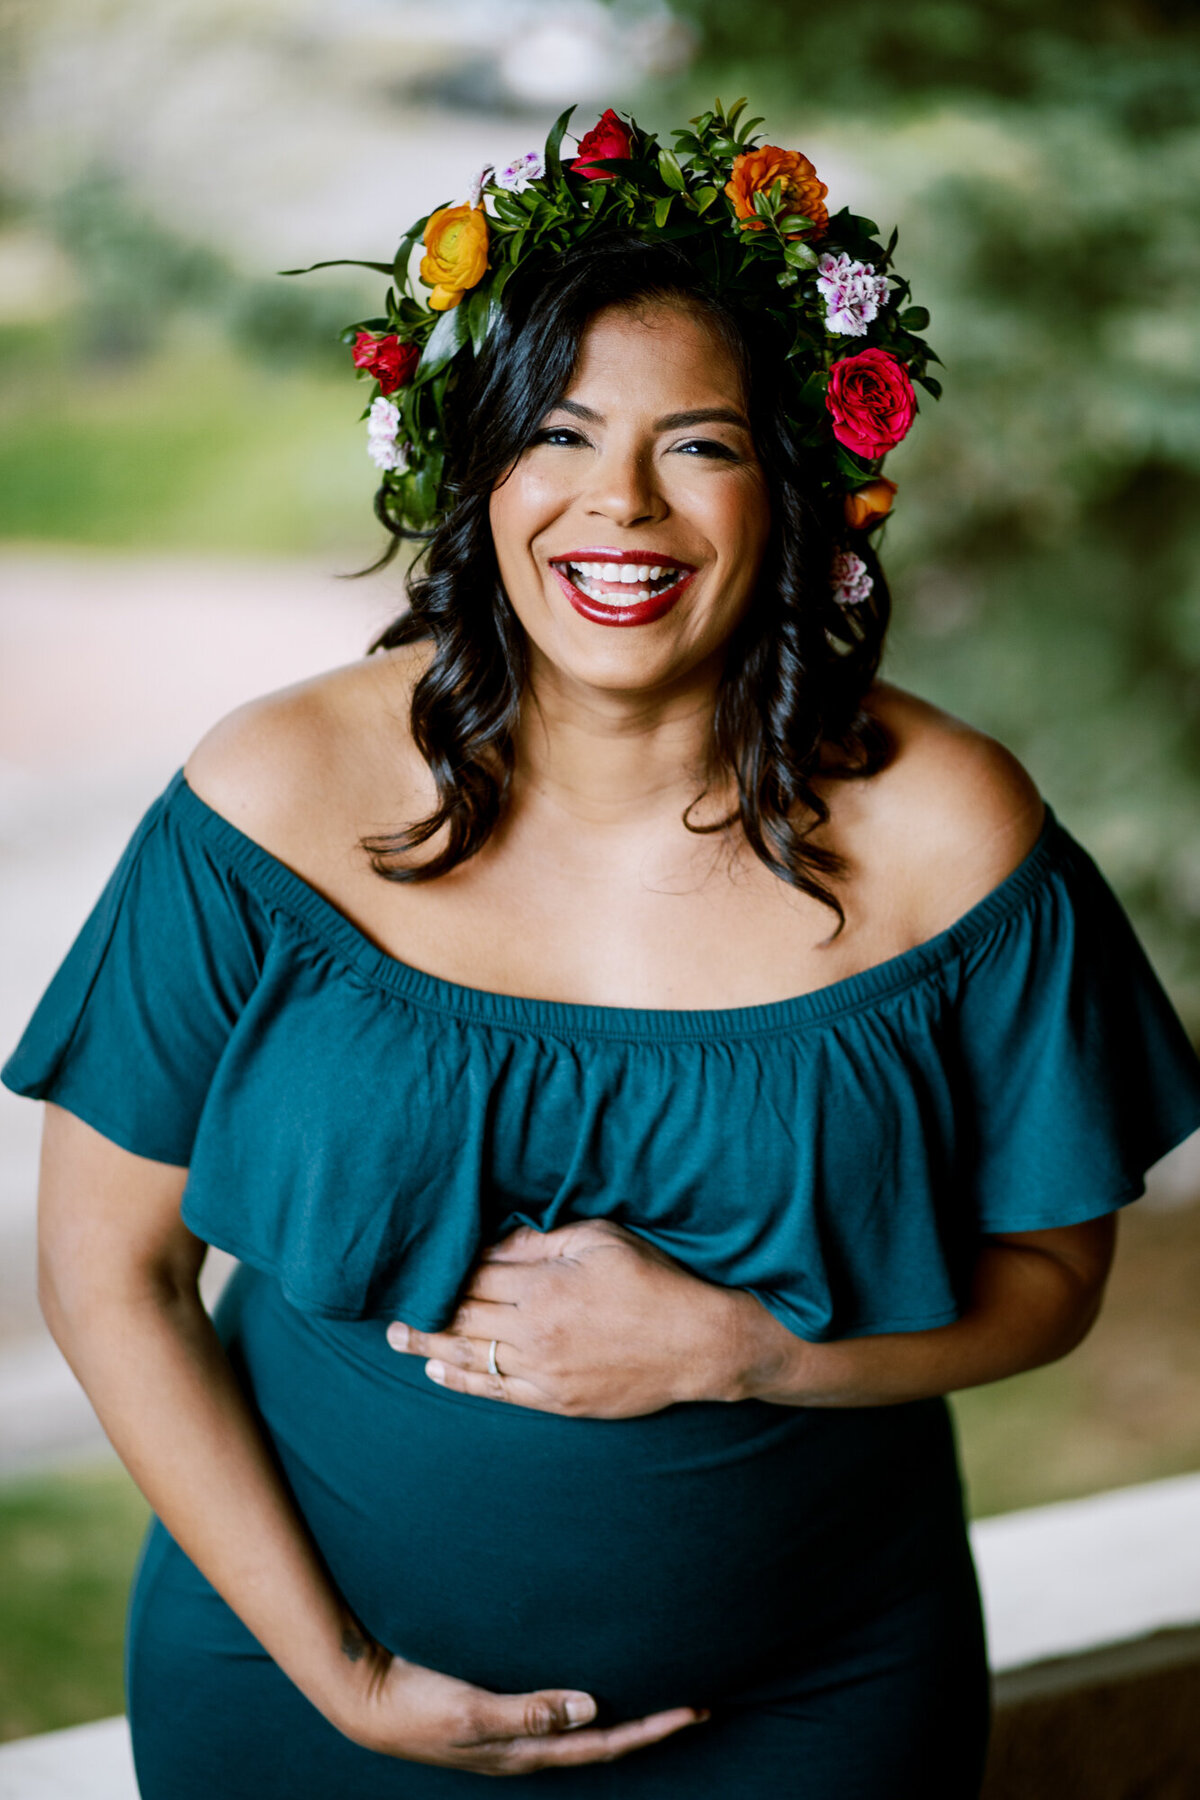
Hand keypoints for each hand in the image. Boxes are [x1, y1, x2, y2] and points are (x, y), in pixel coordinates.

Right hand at [343, 1634, 706, 1773]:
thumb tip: (591, 1707)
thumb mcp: (471, 1709)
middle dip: (651, 1726)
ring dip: (623, 1716)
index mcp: (526, 1752)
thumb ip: (530, 1710)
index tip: (696, 1710)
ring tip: (659, 1692)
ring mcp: (511, 1734)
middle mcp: (527, 1748)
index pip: (606, 1744)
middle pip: (603, 1743)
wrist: (365, 1699)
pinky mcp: (496, 1714)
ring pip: (582, 1731)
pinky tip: (594, 1688)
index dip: (654, 1730)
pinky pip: (555, 1713)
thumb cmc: (415, 1706)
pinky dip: (586, 1705)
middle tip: (698, 1704)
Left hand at [386, 1219, 749, 1416]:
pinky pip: (498, 1391)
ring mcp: (544, 1370)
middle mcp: (536, 1331)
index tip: (419, 1262)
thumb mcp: (600, 1239)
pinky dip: (463, 1380)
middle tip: (388, 1306)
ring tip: (398, 1338)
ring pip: (471, 1357)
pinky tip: (439, 1370)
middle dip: (423, 1309)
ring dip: (429, 1345)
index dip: (446, 1269)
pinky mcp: (557, 1400)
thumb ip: (541, 1240)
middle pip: (462, 1317)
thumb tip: (495, 1242)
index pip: (476, 1275)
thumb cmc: (654, 1280)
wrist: (698, 1343)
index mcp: (544, 1286)